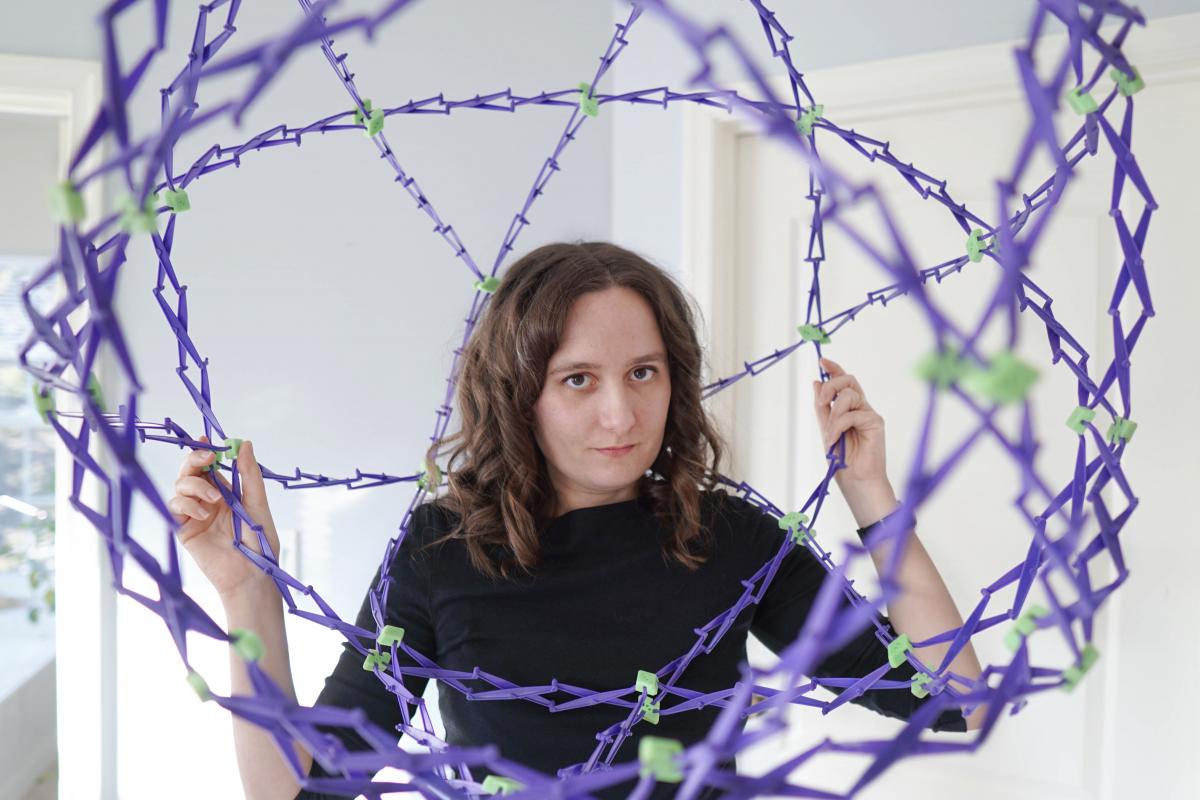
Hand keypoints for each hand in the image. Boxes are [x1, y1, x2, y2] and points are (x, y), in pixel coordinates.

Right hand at [168, 435, 280, 598]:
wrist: (250, 573)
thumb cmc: (259, 542)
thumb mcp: (257, 502)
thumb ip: (249, 474)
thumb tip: (245, 444)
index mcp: (226, 492)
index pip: (209, 466)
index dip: (204, 451)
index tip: (206, 440)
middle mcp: (207, 501)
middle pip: (190, 472)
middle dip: (195, 460)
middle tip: (207, 457)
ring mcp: (194, 514)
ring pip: (180, 486)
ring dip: (196, 486)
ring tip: (215, 500)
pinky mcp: (184, 529)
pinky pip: (175, 507)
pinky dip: (187, 505)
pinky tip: (204, 514)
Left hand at [811, 358, 896, 526]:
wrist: (856, 481)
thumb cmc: (843, 461)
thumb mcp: (826, 430)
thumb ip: (823, 408)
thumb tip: (816, 383)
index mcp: (850, 409)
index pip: (844, 382)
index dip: (834, 369)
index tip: (822, 361)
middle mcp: (861, 408)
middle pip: (849, 381)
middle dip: (831, 385)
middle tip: (821, 401)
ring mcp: (869, 414)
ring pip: (849, 396)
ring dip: (833, 414)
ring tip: (829, 435)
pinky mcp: (876, 422)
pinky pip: (852, 414)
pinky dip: (838, 426)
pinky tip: (834, 440)